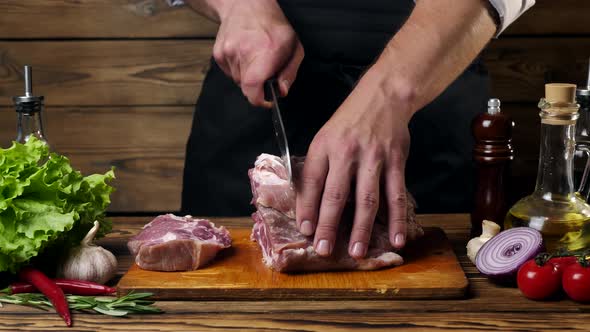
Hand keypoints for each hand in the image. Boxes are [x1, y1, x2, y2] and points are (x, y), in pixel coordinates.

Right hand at [213, 0, 303, 106]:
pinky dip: (237, 68)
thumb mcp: (294, 46)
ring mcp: (228, 52)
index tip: (266, 99)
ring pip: (237, 80)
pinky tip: (244, 54)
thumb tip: (282, 91)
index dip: (259, 100)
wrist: (247, 4)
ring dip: (247, 76)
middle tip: (265, 70)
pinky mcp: (218, 53)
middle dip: (257, 85)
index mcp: (264, 52)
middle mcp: (243, 52)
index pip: (252, 89)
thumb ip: (289, 72)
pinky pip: (228, 72)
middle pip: (246, 88)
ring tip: (255, 58)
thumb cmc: (274, 24)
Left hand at [295, 65, 415, 257]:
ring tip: (357, 251)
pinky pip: (396, 194)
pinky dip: (397, 218)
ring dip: (361, 228)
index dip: (307, 207)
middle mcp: (347, 153)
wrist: (383, 97)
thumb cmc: (348, 122)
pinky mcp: (395, 161)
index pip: (312, 181)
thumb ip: (317, 167)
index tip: (305, 230)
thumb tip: (307, 204)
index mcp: (324, 147)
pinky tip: (396, 237)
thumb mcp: (324, 137)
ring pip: (367, 198)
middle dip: (329, 225)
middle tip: (325, 249)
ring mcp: (373, 158)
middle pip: (336, 194)